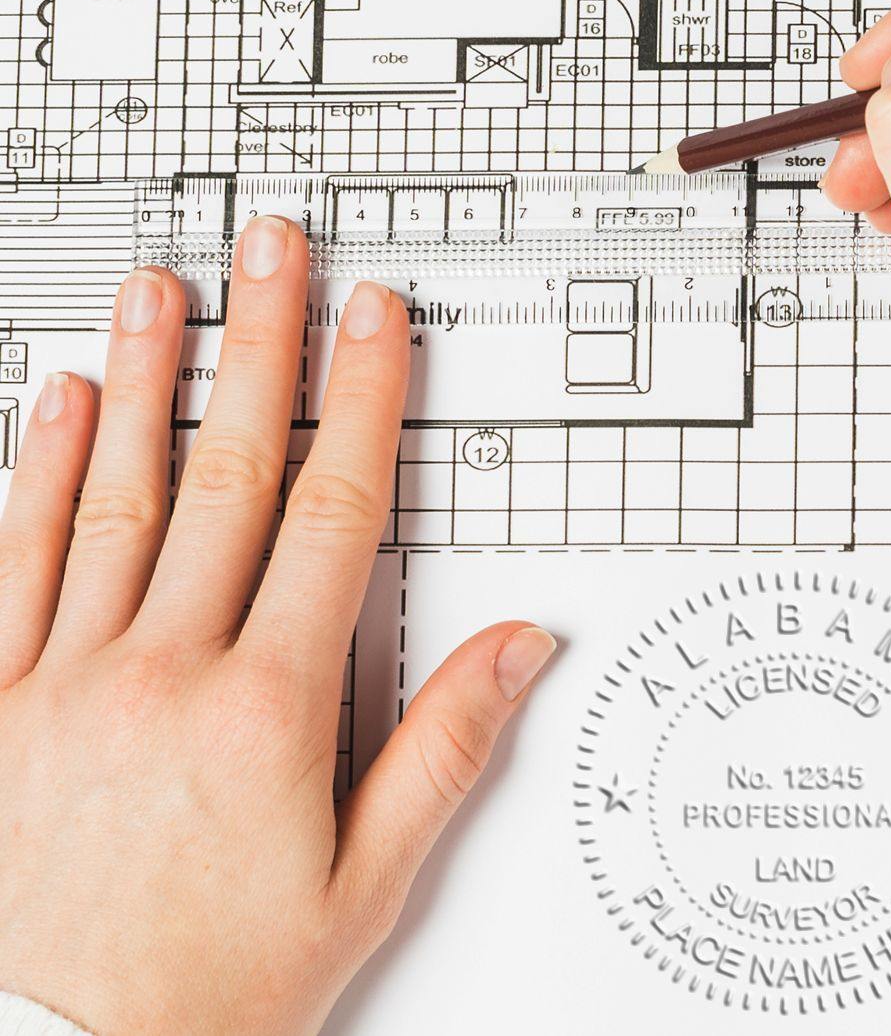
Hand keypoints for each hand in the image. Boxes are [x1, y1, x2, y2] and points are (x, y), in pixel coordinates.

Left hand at [0, 219, 554, 1034]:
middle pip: (228, 474)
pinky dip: (36, 475)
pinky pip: (10, 567)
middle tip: (272, 252)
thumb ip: (443, 752)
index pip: (331, 514)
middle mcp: (161, 674)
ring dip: (149, 380)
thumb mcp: (359, 890)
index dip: (362, 402)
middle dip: (260, 346)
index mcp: (266, 710)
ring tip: (164, 289)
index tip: (374, 321)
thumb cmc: (206, 992)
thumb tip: (516, 648)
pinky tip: (62, 403)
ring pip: (115, 499)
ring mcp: (62, 684)